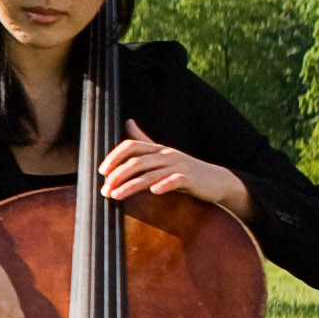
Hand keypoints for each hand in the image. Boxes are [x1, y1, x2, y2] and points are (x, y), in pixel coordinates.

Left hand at [99, 123, 252, 218]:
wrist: (217, 181)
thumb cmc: (185, 170)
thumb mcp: (163, 154)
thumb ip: (144, 141)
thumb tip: (127, 121)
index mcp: (158, 149)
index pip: (131, 146)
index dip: (114, 156)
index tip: (102, 171)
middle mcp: (167, 154)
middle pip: (137, 161)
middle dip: (118, 175)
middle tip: (104, 190)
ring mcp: (179, 166)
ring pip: (151, 174)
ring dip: (131, 185)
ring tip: (116, 195)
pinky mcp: (191, 179)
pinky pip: (176, 180)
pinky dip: (165, 185)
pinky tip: (154, 191)